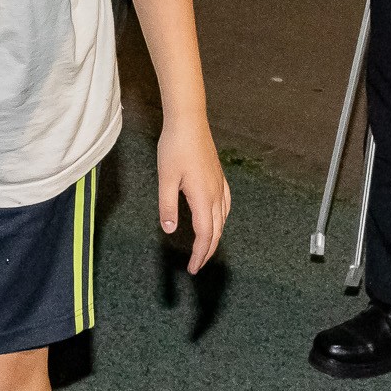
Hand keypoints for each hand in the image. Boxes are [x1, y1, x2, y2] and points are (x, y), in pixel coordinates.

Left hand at [157, 114, 229, 273]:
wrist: (189, 121)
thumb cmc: (175, 148)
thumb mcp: (165, 179)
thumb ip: (167, 207)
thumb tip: (170, 230)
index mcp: (203, 197)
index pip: (205, 234)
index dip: (200, 254)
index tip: (192, 268)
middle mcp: (216, 194)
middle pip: (216, 230)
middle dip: (207, 251)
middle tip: (196, 265)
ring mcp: (220, 184)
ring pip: (222, 219)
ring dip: (215, 237)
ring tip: (205, 248)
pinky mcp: (219, 176)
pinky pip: (225, 205)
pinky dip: (221, 219)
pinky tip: (217, 219)